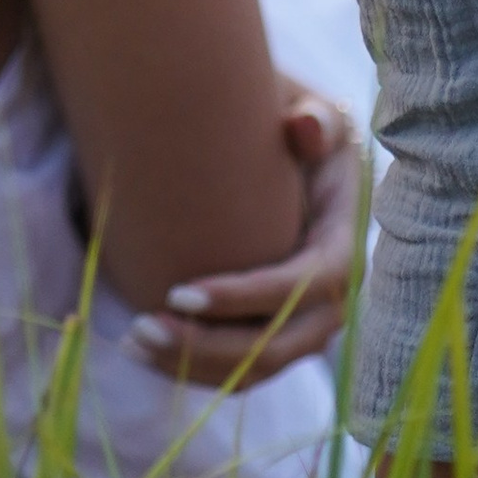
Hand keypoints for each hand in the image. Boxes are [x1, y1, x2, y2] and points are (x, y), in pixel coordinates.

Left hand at [129, 90, 365, 387]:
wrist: (279, 146)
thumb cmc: (283, 122)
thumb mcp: (305, 108)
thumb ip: (312, 115)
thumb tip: (305, 129)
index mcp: (345, 239)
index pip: (305, 284)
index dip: (246, 297)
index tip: (178, 292)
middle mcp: (335, 294)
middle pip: (280, 344)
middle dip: (209, 346)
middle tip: (141, 327)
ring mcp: (307, 322)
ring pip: (257, 368)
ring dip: (194, 364)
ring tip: (133, 339)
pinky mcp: (277, 333)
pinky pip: (242, 369)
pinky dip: (195, 367)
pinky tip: (143, 349)